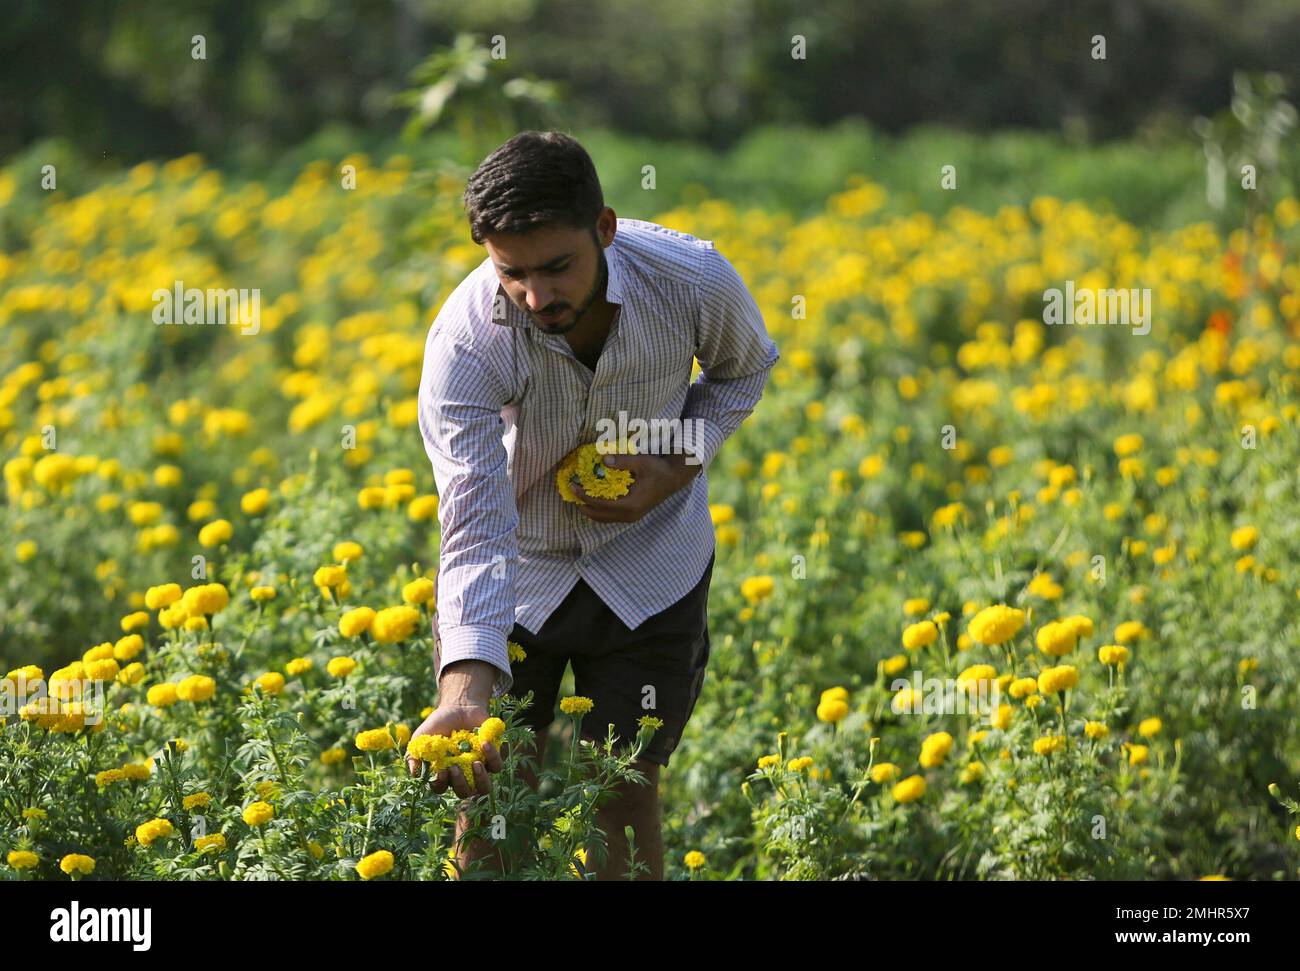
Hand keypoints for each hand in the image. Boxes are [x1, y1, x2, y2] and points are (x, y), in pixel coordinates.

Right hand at [406, 703, 503, 796]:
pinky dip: (493, 756)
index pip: (441, 787)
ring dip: (481, 779)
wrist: (460, 707)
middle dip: (461, 784)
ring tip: (476, 763)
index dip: (441, 783)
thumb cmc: (439, 724)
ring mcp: (479, 769)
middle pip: (465, 792)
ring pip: (485, 787)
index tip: (442, 771)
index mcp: (444, 774)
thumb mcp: (422, 737)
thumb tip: (414, 772)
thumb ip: (415, 754)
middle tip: (456, 767)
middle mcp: (463, 776)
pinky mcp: (493, 758)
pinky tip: (485, 742)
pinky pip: (497, 765)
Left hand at [570, 452, 700, 522]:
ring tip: (579, 498)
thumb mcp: (641, 462)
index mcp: (631, 505)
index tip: (574, 487)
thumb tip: (603, 459)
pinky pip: (611, 517)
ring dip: (590, 510)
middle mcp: (630, 515)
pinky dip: (599, 511)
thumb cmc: (658, 469)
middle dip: (583, 507)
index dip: (585, 497)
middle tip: (571, 494)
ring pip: (605, 519)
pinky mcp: (633, 515)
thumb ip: (622, 461)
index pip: (601, 505)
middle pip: (600, 516)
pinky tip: (594, 500)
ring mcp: (632, 517)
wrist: (674, 478)